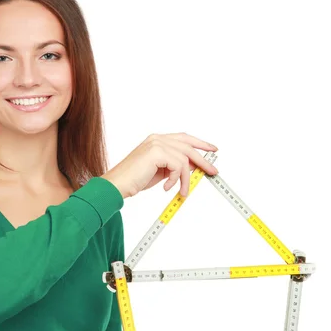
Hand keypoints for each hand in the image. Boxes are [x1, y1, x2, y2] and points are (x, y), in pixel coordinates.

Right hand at [102, 133, 218, 198]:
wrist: (117, 184)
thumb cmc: (134, 180)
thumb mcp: (160, 172)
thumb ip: (174, 166)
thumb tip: (193, 167)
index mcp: (157, 140)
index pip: (183, 138)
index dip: (199, 143)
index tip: (212, 150)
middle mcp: (157, 138)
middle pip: (188, 146)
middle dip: (203, 159)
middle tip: (213, 171)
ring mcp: (156, 143)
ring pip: (184, 159)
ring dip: (186, 179)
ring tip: (182, 191)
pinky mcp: (157, 152)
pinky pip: (178, 166)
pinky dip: (176, 180)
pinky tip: (167, 188)